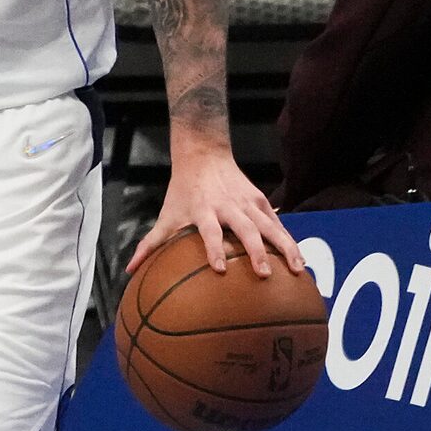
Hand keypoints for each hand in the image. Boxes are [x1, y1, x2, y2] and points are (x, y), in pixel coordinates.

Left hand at [132, 141, 304, 278]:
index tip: (220, 269)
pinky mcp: (260, 200)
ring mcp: (248, 202)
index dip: (214, 249)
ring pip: (271, 226)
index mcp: (204, 211)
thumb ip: (150, 244)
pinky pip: (278, 222)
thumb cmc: (182, 191)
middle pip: (246, 230)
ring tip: (298, 269)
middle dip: (255, 252)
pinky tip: (299, 259)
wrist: (204, 155)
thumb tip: (131, 270)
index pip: (209, 232)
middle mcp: (229, 206)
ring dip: (285, 247)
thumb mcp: (166, 215)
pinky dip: (289, 239)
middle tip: (264, 274)